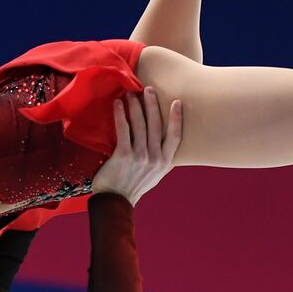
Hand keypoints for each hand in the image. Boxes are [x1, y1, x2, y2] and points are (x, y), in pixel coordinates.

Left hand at [90, 87, 181, 204]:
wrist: (115, 203)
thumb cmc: (133, 187)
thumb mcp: (154, 175)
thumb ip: (160, 159)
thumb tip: (163, 144)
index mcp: (164, 162)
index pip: (175, 137)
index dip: (177, 119)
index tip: (177, 102)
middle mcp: (155, 158)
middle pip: (156, 125)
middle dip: (152, 105)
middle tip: (148, 88)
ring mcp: (140, 157)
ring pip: (140, 125)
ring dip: (135, 106)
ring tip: (131, 92)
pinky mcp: (124, 156)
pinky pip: (123, 130)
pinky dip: (121, 115)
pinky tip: (117, 104)